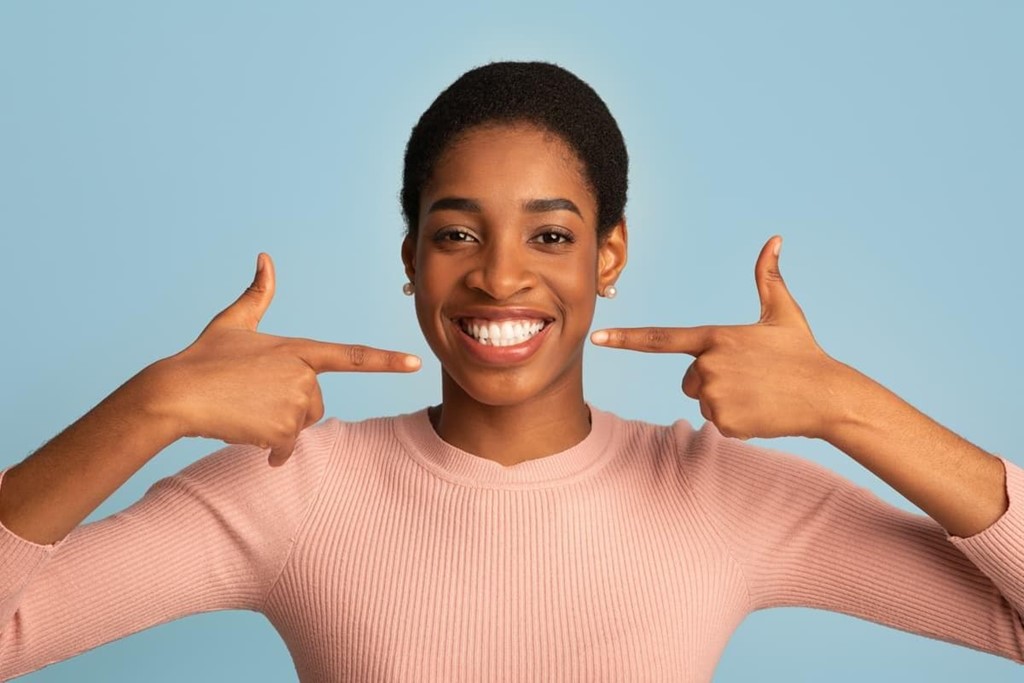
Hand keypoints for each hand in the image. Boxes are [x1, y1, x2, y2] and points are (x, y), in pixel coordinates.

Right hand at [151, 253, 420, 464]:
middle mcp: (303, 376)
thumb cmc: (202, 358)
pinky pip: (286, 447)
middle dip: (290, 407)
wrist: (176, 394)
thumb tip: (265, 258)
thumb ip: (257, 295)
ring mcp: (295, 403)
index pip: (352, 356)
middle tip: (253, 399)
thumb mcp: (233, 323)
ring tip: (245, 412)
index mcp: (299, 349)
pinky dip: (271, 448)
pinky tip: (247, 434)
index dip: (386, 361)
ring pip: (300, 425)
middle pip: (315, 403)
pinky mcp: (283, 429)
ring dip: (277, 427)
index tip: (415, 363)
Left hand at [591, 235, 841, 440]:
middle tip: (749, 377)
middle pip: (688, 379)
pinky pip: (717, 421)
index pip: (661, 338)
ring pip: (702, 401)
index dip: (626, 339)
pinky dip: (736, 420)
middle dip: (712, 380)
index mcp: (716, 337)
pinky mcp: (725, 421)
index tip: (597, 339)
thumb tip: (775, 239)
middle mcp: (710, 365)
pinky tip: (760, 410)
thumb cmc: (803, 353)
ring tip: (758, 393)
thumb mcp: (784, 313)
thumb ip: (769, 278)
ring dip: (725, 400)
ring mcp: (716, 395)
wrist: (827, 396)